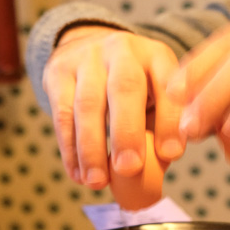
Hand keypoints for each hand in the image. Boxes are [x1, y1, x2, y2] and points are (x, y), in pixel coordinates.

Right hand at [41, 25, 185, 188]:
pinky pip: (62, 114)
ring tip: (98, 182)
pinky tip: (78, 174)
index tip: (170, 155)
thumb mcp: (156, 95)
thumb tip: (162, 165)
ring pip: (87, 104)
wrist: (88, 46)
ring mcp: (88, 57)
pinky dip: (69, 149)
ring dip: (92, 148)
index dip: (170, 120)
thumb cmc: (135, 85)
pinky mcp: (58, 72)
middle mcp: (123, 50)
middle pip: (125, 88)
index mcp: (157, 55)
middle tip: (129, 169)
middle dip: (127, 133)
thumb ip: (162, 128)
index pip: (168, 84)